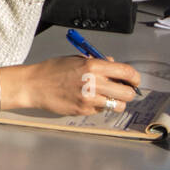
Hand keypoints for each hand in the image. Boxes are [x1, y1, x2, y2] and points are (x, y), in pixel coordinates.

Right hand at [0, 56, 141, 116]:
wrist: (34, 85)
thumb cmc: (54, 70)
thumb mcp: (77, 58)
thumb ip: (98, 62)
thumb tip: (114, 65)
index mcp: (93, 66)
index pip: (127, 73)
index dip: (135, 78)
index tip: (134, 80)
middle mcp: (94, 83)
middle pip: (127, 93)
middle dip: (128, 92)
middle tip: (122, 90)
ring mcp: (89, 100)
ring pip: (118, 106)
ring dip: (116, 102)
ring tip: (107, 97)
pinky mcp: (83, 111)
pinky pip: (101, 111)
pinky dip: (100, 107)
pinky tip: (89, 100)